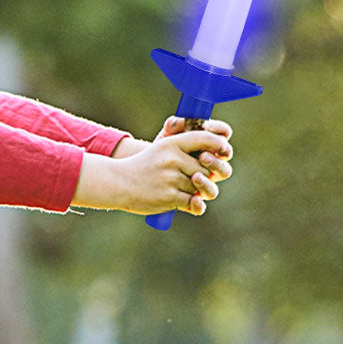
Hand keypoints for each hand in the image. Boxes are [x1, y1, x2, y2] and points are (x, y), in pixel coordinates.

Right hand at [98, 127, 232, 215]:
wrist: (119, 182)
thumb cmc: (144, 166)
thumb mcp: (161, 150)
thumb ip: (185, 151)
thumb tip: (213, 159)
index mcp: (171, 144)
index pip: (204, 139)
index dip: (219, 144)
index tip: (224, 151)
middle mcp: (172, 159)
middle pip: (205, 169)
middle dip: (203, 177)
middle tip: (192, 180)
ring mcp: (170, 178)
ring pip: (199, 187)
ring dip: (196, 192)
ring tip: (185, 192)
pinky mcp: (169, 196)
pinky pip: (192, 202)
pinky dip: (192, 205)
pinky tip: (186, 203)